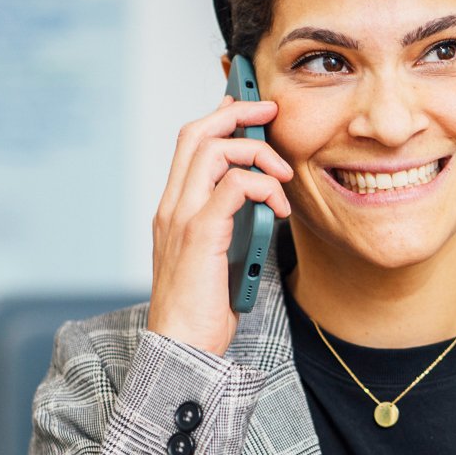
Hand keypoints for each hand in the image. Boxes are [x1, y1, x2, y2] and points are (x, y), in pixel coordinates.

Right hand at [145, 94, 293, 355]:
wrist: (181, 350)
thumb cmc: (203, 312)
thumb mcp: (220, 257)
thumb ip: (232, 225)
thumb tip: (264, 202)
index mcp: (174, 209)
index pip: (189, 143)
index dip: (218, 115)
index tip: (246, 103)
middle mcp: (171, 206)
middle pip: (197, 132)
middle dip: (237, 112)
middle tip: (271, 112)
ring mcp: (181, 218)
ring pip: (213, 149)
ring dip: (257, 151)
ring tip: (284, 176)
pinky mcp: (199, 235)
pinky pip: (234, 186)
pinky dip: (264, 186)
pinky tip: (281, 208)